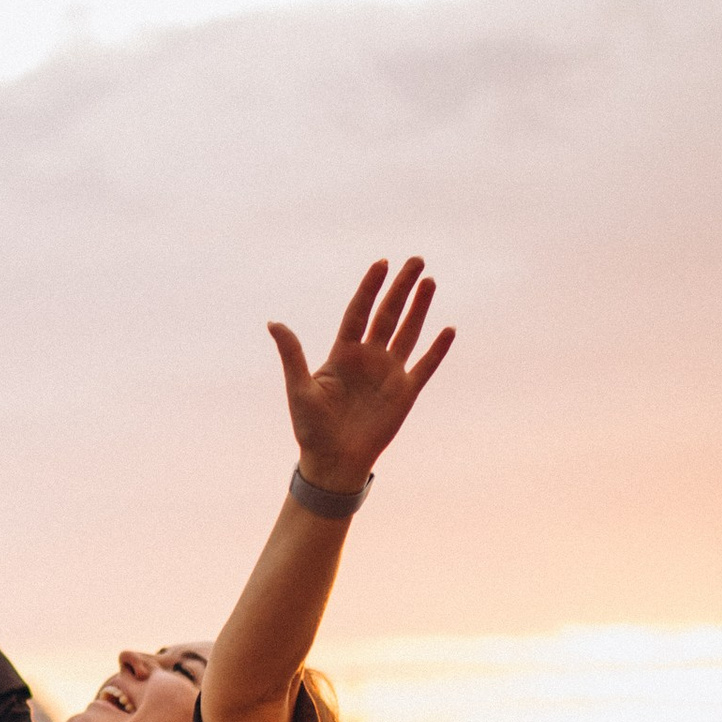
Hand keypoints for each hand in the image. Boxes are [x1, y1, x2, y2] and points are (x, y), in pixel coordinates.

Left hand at [270, 257, 453, 491]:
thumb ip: (292, 354)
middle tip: (415, 260)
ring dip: (419, 308)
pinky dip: (437, 349)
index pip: (359, 311)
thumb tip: (273, 322)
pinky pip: (424, 366)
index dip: (370, 288)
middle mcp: (368, 357)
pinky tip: (448, 329)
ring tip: (429, 282)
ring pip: (408, 333)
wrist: (334, 461)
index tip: (382, 264)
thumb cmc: (311, 427)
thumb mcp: (298, 389)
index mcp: (343, 353)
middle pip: (388, 314)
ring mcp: (388, 373)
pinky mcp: (405, 393)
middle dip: (401, 288)